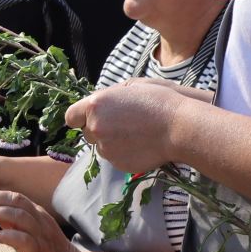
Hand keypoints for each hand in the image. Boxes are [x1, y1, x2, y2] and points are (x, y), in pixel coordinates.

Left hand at [0, 190, 85, 251]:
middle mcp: (39, 219)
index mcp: (36, 212)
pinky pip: (23, 239)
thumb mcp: (26, 229)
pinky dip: (7, 235)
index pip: (13, 196)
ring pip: (19, 215)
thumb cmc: (44, 249)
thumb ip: (9, 220)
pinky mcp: (38, 250)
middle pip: (15, 200)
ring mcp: (40, 234)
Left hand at [65, 78, 209, 175]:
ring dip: (112, 142)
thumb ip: (108, 97)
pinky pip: (115, 158)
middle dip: (99, 129)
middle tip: (121, 124)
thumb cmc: (158, 101)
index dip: (80, 117)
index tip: (88, 117)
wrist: (179, 127)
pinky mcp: (118, 164)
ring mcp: (106, 148)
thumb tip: (98, 106)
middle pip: (87, 133)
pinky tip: (141, 144)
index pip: (71, 116)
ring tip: (136, 133)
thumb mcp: (130, 87)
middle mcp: (96, 128)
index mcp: (95, 106)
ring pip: (101, 147)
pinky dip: (124, 153)